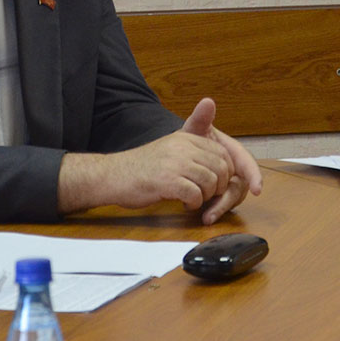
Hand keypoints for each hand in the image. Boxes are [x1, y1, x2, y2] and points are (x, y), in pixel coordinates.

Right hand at [56, 98, 253, 218]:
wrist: (113, 175)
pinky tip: (184, 203)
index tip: (217, 184)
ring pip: (211, 181)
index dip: (226, 172)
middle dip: (219, 186)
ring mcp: (175, 163)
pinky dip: (194, 202)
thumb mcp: (170, 150)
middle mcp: (182, 146)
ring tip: (194, 198)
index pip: (223, 152)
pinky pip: (195, 194)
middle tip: (205, 193)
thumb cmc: (143, 168)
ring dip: (206, 196)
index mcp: (185, 137)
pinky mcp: (167, 181)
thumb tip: (221, 166)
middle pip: (221, 168)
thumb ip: (194, 152)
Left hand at [180, 97, 263, 223]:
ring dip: (220, 208)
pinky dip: (213, 210)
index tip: (257, 189)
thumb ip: (201, 117)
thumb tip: (207, 102)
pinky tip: (203, 214)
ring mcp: (227, 184)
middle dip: (228, 200)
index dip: (255, 177)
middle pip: (239, 188)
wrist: (181, 153)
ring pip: (230, 199)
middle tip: (215, 210)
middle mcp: (234, 170)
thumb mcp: (194, 129)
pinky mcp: (219, 196)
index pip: (249, 165)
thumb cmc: (192, 139)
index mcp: (233, 153)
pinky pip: (221, 205)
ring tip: (206, 216)